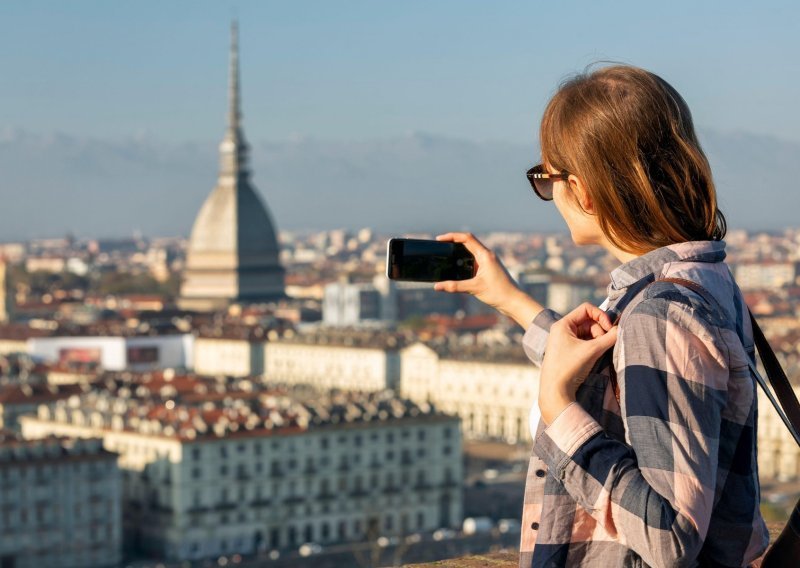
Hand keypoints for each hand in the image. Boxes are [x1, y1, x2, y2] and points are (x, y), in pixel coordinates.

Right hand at [433, 232, 542, 327]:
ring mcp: (488, 261)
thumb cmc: (499, 293)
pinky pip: (473, 260)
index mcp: (485, 255)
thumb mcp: (474, 288)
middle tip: (440, 246)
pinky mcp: (488, 269)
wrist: (514, 301)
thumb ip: (454, 286)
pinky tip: (456, 268)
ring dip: (458, 251)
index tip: (440, 239)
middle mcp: (487, 255)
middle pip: (468, 242)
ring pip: (471, 251)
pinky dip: (463, 261)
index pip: (467, 238)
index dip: (452, 236)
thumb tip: (437, 286)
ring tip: (445, 255)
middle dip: (453, 242)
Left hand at [539, 302, 617, 423]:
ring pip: (589, 332)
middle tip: (605, 344)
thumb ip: (609, 337)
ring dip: (598, 340)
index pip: (586, 309)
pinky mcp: (569, 351)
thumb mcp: (592, 350)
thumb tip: (621, 328)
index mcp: (563, 324)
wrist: (556, 391)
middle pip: (589, 321)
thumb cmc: (570, 368)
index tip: (610, 328)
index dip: (601, 315)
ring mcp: (565, 340)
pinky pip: (586, 342)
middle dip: (600, 331)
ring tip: (599, 352)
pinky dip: (594, 346)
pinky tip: (596, 356)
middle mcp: (562, 330)